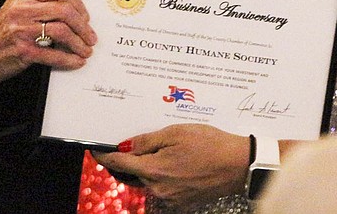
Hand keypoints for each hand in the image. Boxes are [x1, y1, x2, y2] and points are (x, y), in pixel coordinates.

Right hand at [0, 0, 96, 92]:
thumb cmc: (2, 33)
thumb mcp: (17, 8)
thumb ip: (41, 4)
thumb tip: (75, 12)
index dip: (77, 3)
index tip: (85, 15)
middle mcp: (21, 9)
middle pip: (64, 10)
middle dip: (83, 25)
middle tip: (90, 36)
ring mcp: (21, 30)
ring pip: (62, 31)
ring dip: (79, 42)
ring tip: (85, 49)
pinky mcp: (23, 50)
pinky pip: (54, 54)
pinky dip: (69, 59)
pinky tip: (75, 60)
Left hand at [93, 125, 250, 209]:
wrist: (239, 165)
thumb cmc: (210, 144)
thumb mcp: (175, 133)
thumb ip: (146, 141)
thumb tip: (125, 146)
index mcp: (154, 170)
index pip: (119, 163)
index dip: (104, 155)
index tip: (97, 149)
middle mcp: (158, 189)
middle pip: (129, 175)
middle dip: (121, 162)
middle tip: (120, 147)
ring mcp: (170, 198)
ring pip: (145, 183)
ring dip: (141, 170)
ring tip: (150, 151)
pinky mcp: (181, 203)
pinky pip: (160, 189)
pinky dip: (157, 177)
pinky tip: (169, 163)